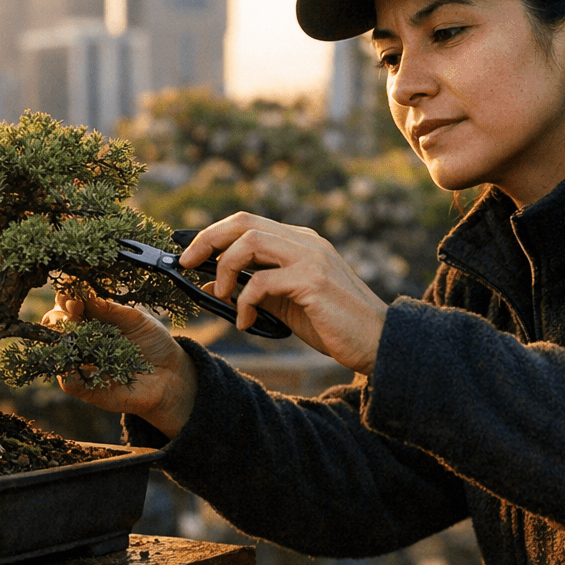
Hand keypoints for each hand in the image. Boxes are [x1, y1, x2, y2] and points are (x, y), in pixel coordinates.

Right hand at [40, 293, 197, 437]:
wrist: (171, 374)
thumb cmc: (153, 343)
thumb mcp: (137, 319)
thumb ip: (113, 310)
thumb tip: (88, 297)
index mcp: (92, 318)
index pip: (68, 303)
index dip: (68, 296)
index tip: (78, 291)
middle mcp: (82, 339)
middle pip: (54, 323)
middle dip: (60, 313)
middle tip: (75, 307)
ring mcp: (81, 363)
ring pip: (55, 349)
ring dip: (59, 337)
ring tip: (73, 327)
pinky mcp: (85, 387)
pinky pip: (67, 381)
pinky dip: (67, 370)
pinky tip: (77, 359)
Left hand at [179, 213, 386, 374]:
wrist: (378, 342)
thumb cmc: (332, 324)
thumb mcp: (286, 303)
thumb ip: (255, 289)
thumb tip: (210, 285)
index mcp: (299, 242)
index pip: (247, 222)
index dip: (212, 234)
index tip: (187, 254)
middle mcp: (305, 242)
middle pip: (244, 223)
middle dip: (207, 240)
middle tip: (186, 264)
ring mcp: (311, 259)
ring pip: (250, 242)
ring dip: (224, 269)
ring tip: (220, 295)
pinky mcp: (314, 282)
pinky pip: (262, 282)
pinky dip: (245, 302)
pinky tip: (246, 322)